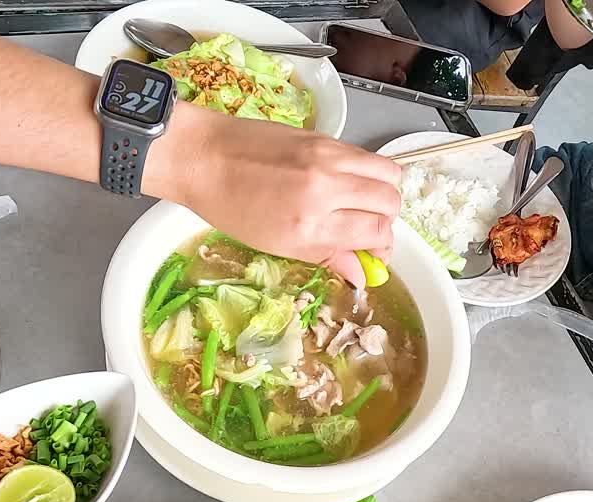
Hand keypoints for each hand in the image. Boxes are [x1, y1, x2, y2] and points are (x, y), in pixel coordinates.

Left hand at [153, 110, 400, 285]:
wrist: (202, 155)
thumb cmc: (230, 206)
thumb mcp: (278, 245)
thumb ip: (326, 256)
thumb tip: (361, 274)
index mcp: (311, 224)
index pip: (375, 232)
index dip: (383, 247)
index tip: (374, 254)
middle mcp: (326, 187)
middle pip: (389, 202)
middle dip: (388, 220)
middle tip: (369, 229)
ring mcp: (328, 156)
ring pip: (388, 172)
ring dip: (384, 192)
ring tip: (363, 204)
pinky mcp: (324, 136)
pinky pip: (364, 156)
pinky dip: (366, 173)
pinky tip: (343, 184)